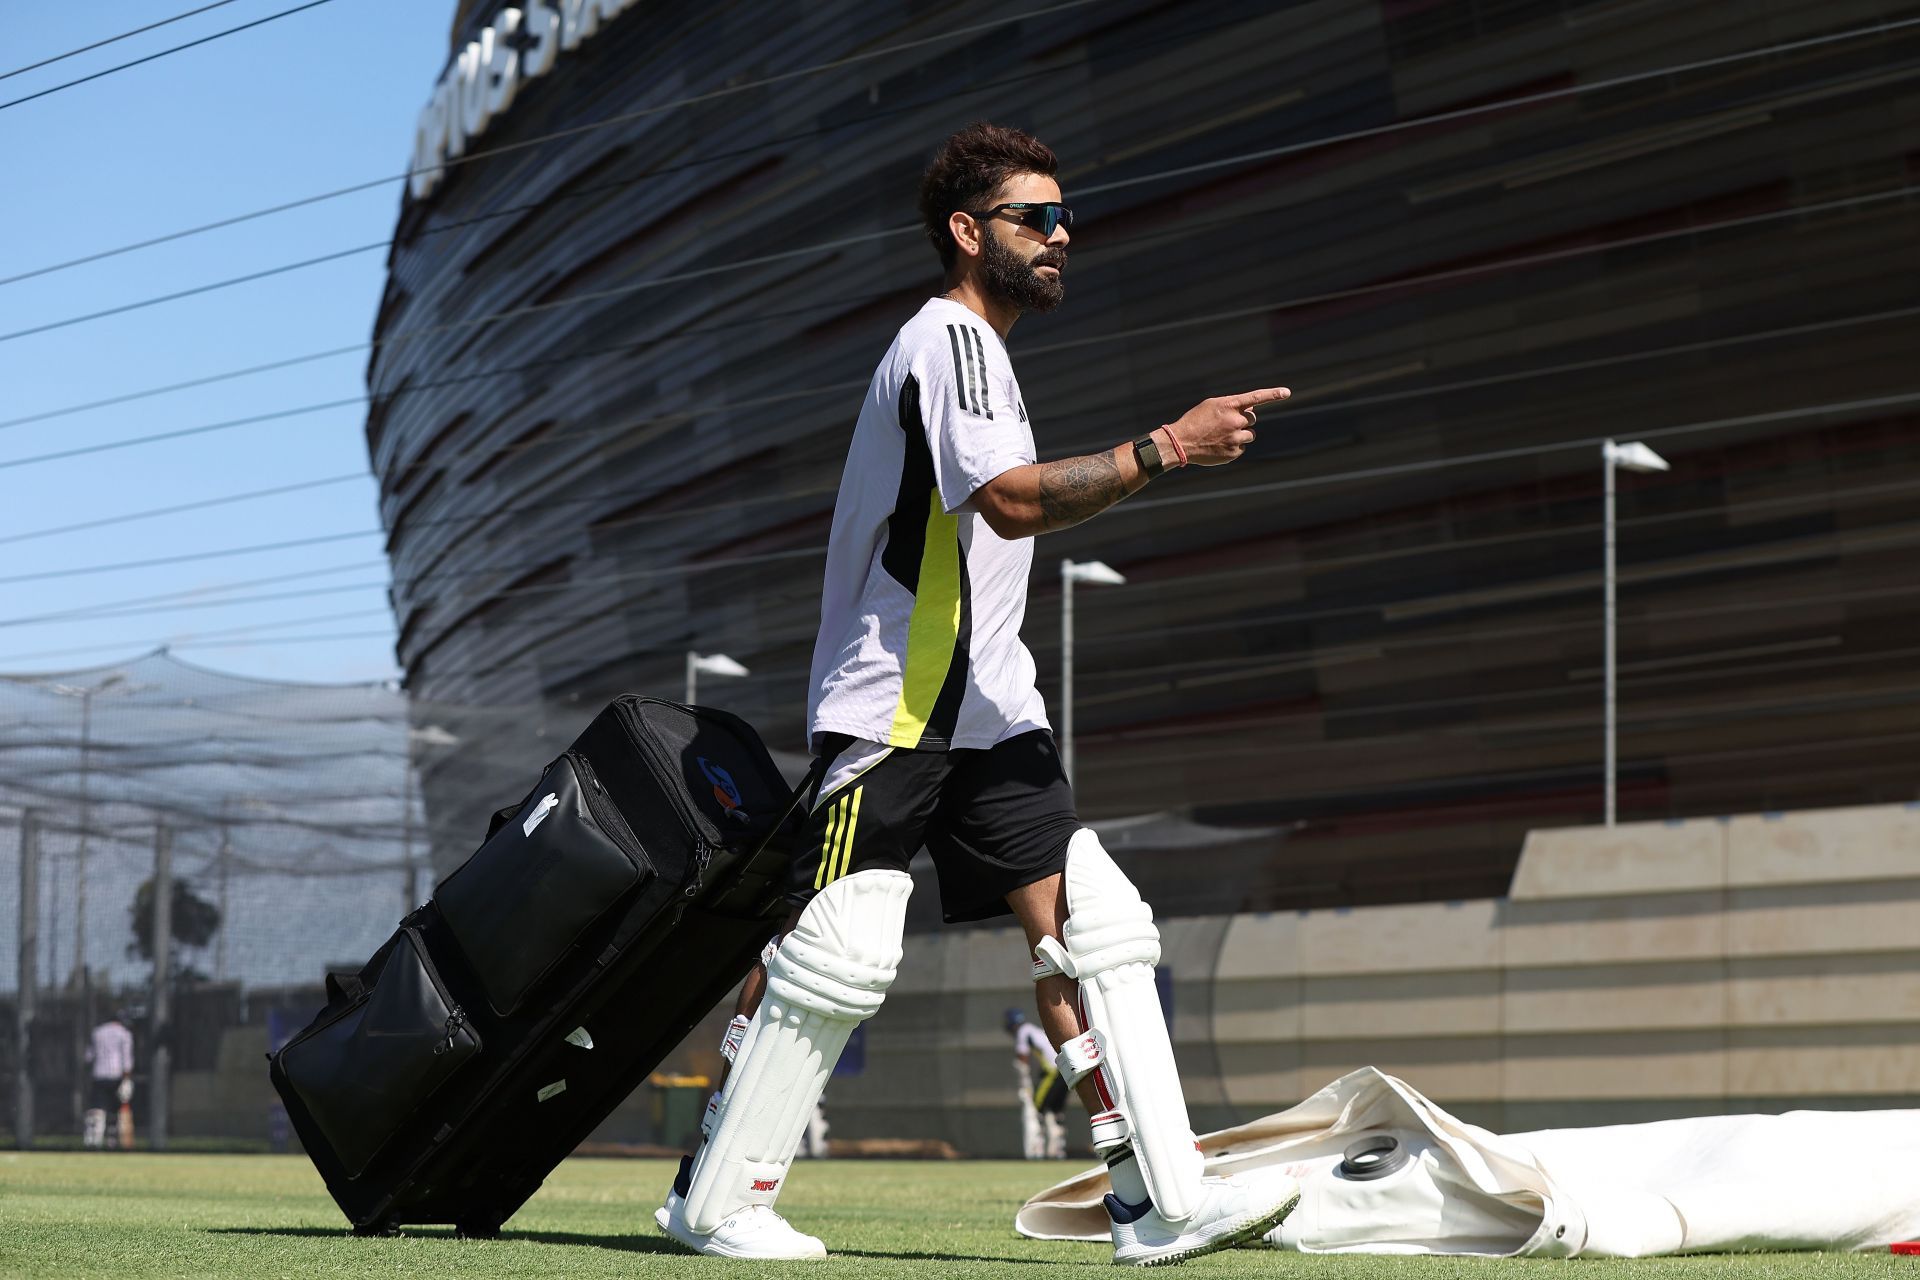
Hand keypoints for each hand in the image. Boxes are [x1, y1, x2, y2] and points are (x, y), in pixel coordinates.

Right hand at [1164, 386, 1290, 465]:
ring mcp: (1235, 438)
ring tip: (1222, 436)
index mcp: (1228, 405)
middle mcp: (1234, 421)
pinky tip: (1219, 445)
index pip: (1255, 398)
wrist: (1181, 442)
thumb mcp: (1211, 406)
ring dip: (1240, 434)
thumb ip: (1232, 405)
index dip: (1272, 394)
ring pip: (1250, 434)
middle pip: (1252, 418)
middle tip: (1226, 424)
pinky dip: (1234, 446)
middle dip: (1243, 420)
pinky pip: (1242, 447)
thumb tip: (1251, 410)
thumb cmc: (1195, 421)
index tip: (1287, 392)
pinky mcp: (1234, 453)